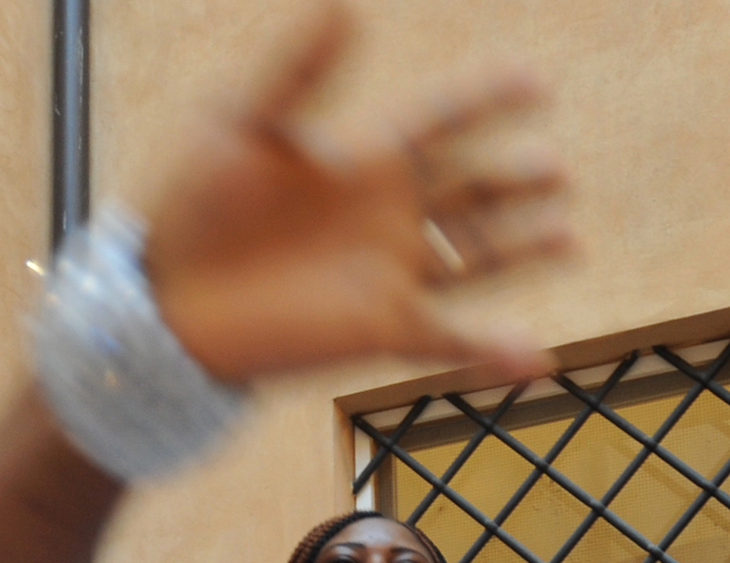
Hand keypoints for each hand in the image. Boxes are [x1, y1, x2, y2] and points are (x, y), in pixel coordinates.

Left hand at [141, 4, 571, 386]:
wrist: (160, 301)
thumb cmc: (187, 206)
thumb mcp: (236, 125)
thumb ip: (292, 73)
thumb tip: (341, 6)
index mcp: (363, 156)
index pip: (443, 118)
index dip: (488, 98)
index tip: (533, 81)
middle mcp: (388, 212)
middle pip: (473, 189)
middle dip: (515, 179)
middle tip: (555, 168)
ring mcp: (389, 272)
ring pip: (477, 257)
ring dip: (524, 248)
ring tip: (569, 236)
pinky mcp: (378, 328)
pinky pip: (448, 339)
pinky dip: (493, 352)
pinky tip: (536, 359)